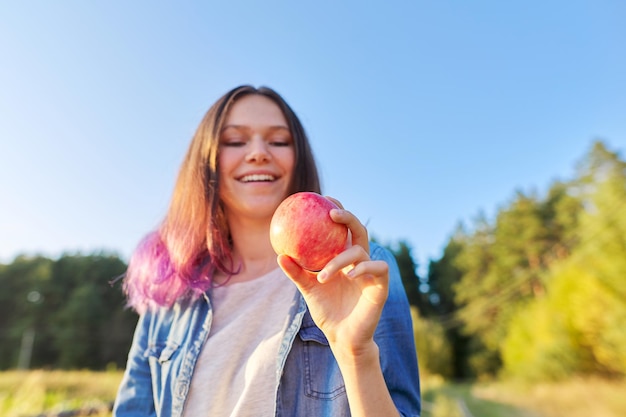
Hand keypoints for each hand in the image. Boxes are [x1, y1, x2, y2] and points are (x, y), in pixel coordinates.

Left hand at [277, 197, 388, 355]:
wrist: (342, 337)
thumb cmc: (326, 311)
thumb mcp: (308, 288)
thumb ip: (296, 272)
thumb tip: (279, 255)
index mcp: (344, 257)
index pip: (343, 229)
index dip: (337, 210)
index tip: (323, 198)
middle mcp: (359, 260)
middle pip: (358, 230)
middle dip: (348, 217)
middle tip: (331, 213)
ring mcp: (371, 272)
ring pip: (360, 252)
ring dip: (340, 260)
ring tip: (323, 275)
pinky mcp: (381, 286)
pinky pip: (378, 268)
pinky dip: (364, 268)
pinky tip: (350, 274)